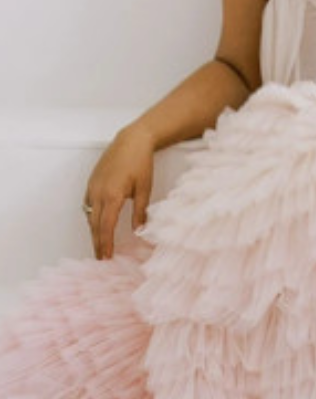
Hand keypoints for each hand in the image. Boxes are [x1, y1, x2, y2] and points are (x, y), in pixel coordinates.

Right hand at [83, 123, 154, 259]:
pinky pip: (88, 204)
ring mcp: (92, 186)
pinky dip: (91, 217)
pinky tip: (96, 223)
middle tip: (100, 258)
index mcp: (112, 195)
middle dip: (97, 242)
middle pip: (95, 224)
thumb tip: (139, 231)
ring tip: (99, 245)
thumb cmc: (141, 163)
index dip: (105, 243)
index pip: (106, 226)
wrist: (132, 140)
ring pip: (90, 215)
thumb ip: (140, 212)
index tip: (106, 258)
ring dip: (93, 231)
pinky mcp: (91, 181)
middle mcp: (98, 192)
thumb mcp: (144, 189)